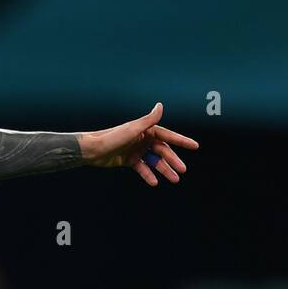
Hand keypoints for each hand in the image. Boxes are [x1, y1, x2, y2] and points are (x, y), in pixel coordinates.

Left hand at [80, 103, 198, 185]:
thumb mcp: (132, 129)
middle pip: (163, 151)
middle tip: (183, 170)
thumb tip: (160, 106)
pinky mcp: (129, 160)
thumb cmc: (112, 138)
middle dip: (173, 161)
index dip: (182, 141)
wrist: (92, 150)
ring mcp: (136, 150)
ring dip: (164, 170)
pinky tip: (154, 182)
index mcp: (146, 130)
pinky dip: (148, 175)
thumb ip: (148, 120)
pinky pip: (142, 168)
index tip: (195, 146)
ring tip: (174, 180)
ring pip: (154, 161)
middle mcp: (143, 139)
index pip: (168, 136)